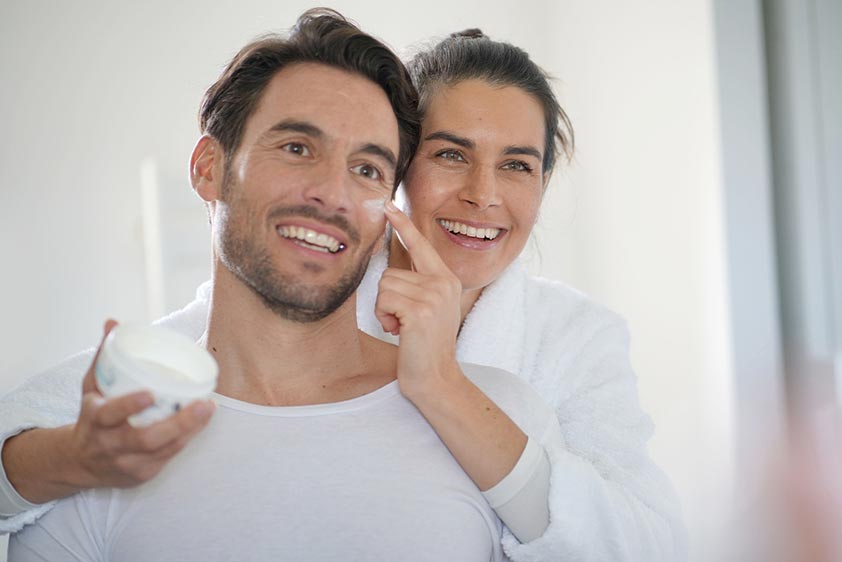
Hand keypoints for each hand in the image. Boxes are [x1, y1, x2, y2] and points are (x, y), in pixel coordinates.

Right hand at [68, 320, 214, 487]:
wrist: (78, 462)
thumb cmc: (92, 417)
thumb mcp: (91, 386)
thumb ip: (104, 355)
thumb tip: (113, 323)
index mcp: (95, 420)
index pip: (110, 414)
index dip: (129, 406)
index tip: (151, 393)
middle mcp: (109, 445)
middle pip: (145, 439)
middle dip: (178, 423)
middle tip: (203, 404)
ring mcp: (125, 463)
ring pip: (162, 451)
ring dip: (189, 431)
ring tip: (208, 409)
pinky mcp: (140, 475)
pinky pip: (167, 458)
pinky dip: (185, 440)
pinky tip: (200, 424)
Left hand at [375, 201, 463, 398]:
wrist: (437, 379)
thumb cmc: (425, 347)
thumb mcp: (429, 310)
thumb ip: (419, 286)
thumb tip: (393, 270)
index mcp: (447, 280)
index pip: (421, 245)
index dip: (404, 224)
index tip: (389, 205)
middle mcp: (443, 283)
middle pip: (391, 271)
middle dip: (386, 299)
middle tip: (401, 321)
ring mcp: (433, 295)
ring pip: (385, 285)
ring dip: (384, 310)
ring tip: (402, 327)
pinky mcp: (420, 310)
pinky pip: (384, 299)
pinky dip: (384, 318)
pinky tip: (399, 332)